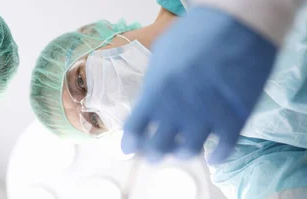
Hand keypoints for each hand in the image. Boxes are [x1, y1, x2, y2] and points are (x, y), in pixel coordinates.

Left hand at [122, 6, 277, 163]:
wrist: (239, 24)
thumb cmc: (197, 32)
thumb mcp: (162, 53)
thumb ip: (153, 82)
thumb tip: (148, 101)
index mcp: (155, 92)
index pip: (134, 129)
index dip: (131, 142)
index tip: (132, 147)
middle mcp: (177, 110)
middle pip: (158, 147)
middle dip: (154, 152)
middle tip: (156, 152)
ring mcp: (206, 117)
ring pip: (188, 152)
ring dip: (182, 153)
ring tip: (182, 149)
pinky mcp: (235, 120)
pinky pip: (222, 150)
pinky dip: (215, 155)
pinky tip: (212, 153)